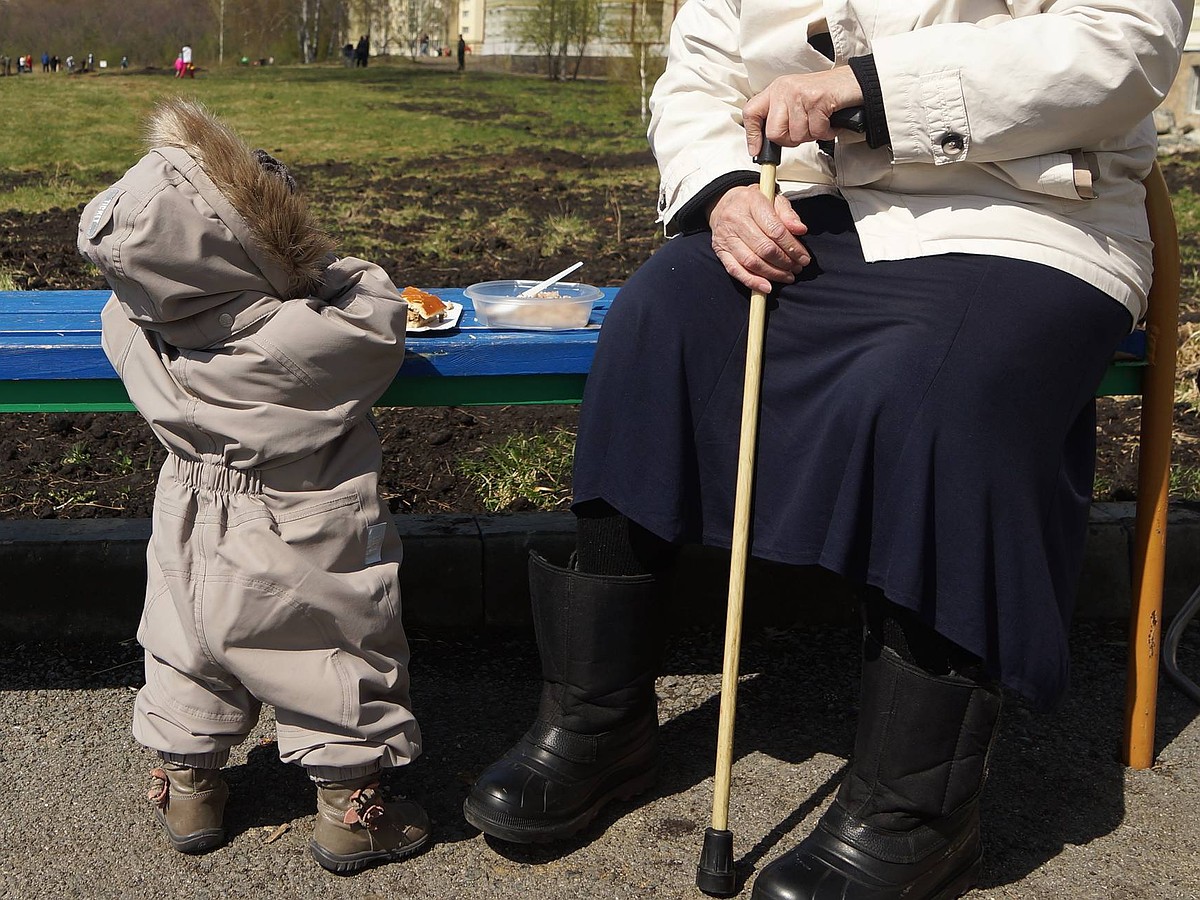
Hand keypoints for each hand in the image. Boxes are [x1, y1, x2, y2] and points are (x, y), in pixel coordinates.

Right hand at [707, 185, 809, 293]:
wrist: (723, 203)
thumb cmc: (752, 203)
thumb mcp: (773, 199)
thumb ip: (788, 214)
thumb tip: (800, 230)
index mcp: (751, 202)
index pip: (775, 230)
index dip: (792, 247)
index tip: (804, 257)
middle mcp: (736, 219)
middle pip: (764, 248)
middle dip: (785, 262)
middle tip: (797, 268)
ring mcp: (726, 237)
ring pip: (751, 262)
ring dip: (773, 273)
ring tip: (787, 276)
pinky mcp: (720, 251)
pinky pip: (735, 270)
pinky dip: (752, 281)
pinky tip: (766, 287)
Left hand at [743, 68, 863, 156]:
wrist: (853, 82)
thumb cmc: (825, 95)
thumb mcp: (796, 102)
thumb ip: (780, 117)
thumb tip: (765, 143)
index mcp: (776, 90)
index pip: (751, 113)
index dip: (752, 135)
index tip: (756, 150)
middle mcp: (784, 89)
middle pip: (774, 132)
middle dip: (791, 140)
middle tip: (805, 131)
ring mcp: (799, 93)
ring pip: (796, 135)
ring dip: (811, 135)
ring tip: (820, 122)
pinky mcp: (817, 99)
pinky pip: (815, 131)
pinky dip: (825, 132)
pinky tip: (829, 121)